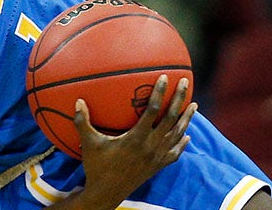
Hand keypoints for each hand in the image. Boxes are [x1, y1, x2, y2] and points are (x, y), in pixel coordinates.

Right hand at [67, 75, 195, 209]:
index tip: (165, 77)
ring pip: (177, 134)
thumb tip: (78, 101)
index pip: (153, 110)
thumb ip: (83, 122)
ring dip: (186, 119)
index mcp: (136, 138)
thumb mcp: (89, 143)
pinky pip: (175, 153)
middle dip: (179, 99)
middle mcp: (151, 146)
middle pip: (170, 118)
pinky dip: (183, 143)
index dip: (160, 93)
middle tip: (186, 82)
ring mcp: (157, 157)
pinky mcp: (158, 166)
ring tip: (194, 105)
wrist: (106, 193)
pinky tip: (188, 136)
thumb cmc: (97, 167)